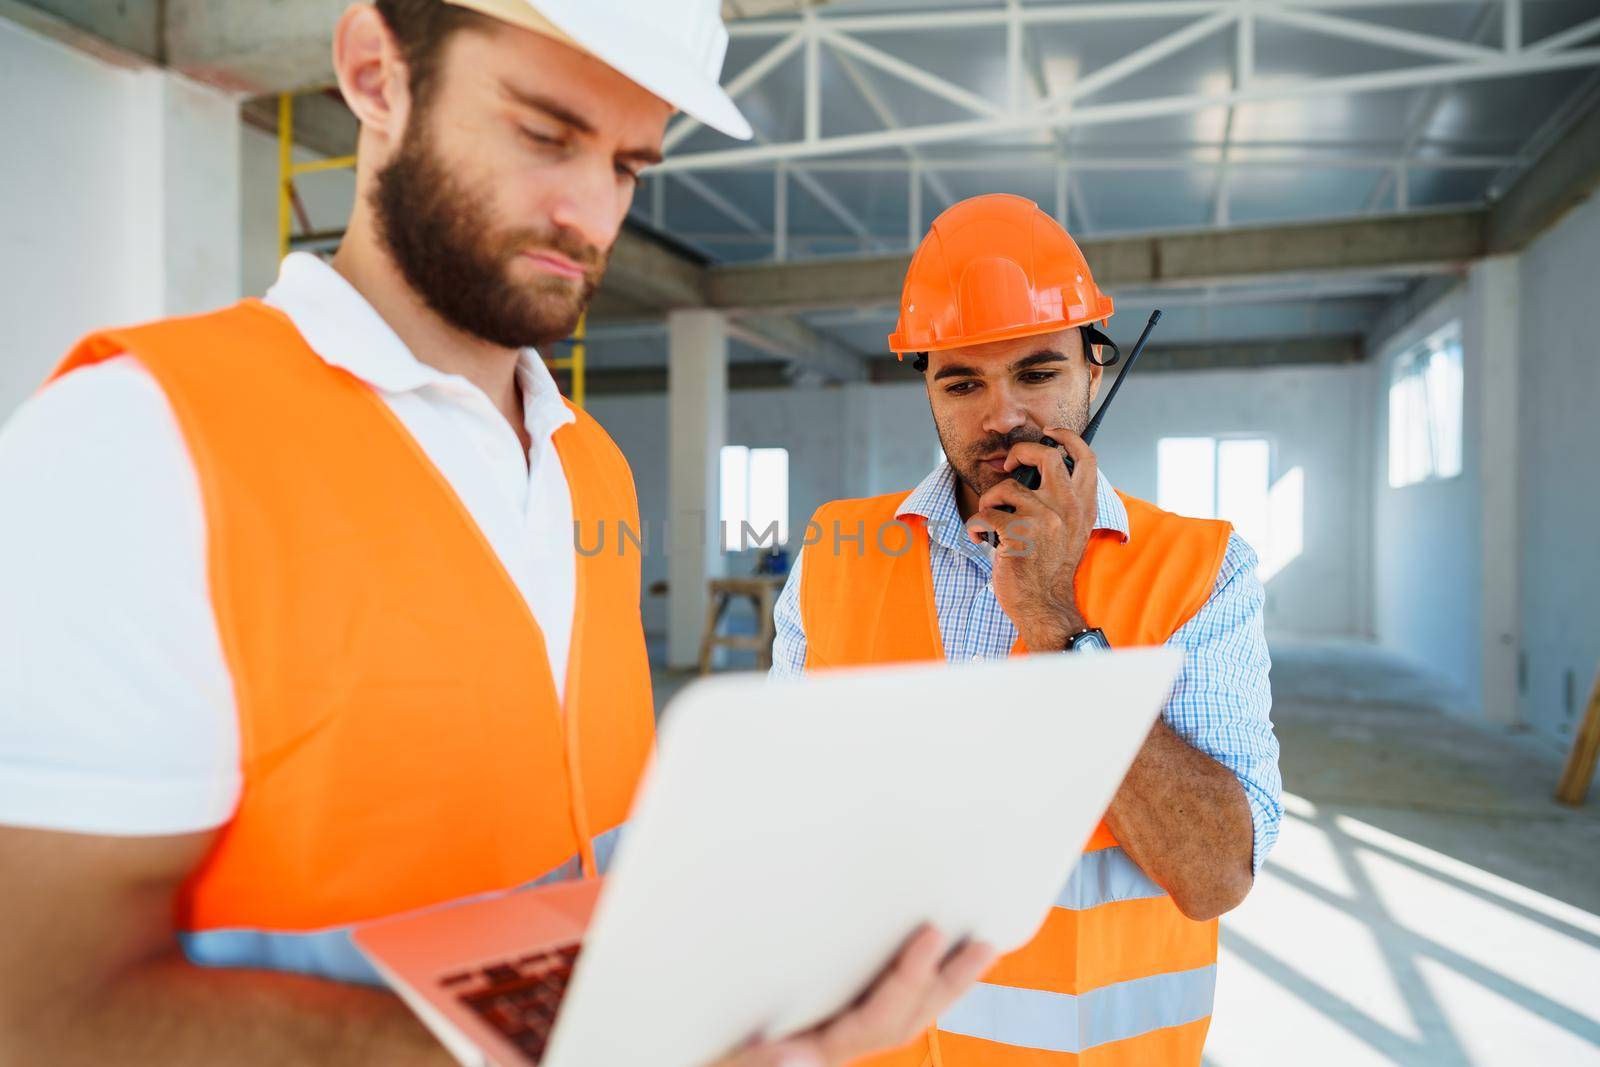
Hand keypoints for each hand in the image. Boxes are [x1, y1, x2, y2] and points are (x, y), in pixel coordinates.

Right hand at [709, 926, 994, 1066]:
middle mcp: (831, 1050)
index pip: (876, 1020)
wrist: (679, 1056)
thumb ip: (755, 1065)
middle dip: (947, 984)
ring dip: (939, 984)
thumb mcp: (721, 1063)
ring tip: (974, 949)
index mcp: (816, 1052)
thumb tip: (796, 1058)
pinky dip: (906, 983)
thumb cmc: (698, 1056)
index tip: (929, 934)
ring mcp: (827, 1040)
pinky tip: (920, 958)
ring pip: (898, 1015)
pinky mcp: (819, 1026)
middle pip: (904, 1020)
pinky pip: (875, 1006)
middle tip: (984, 944)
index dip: (908, 978)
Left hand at [964, 429, 1097, 649]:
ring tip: (990, 520)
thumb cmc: (1049, 567)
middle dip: (1019, 453)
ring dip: (990, 501)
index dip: (1066, 437)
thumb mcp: (1070, 531)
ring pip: (1006, 488)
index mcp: (1084, 507)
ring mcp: (1045, 521)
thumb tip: (1037, 467)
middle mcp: (1069, 510)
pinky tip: (980, 538)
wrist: (1043, 605)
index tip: (1048, 433)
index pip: (1086, 457)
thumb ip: (1063, 501)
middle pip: (1046, 456)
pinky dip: (976, 525)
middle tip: (1007, 466)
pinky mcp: (1020, 534)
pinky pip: (986, 514)